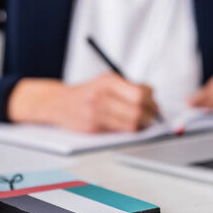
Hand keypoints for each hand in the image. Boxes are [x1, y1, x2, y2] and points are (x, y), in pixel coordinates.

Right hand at [7, 73, 158, 132]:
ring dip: (142, 125)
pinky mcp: (92, 128)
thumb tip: (152, 96)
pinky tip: (130, 127)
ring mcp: (95, 113)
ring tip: (143, 122)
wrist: (58, 103)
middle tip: (153, 117)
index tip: (154, 104)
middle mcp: (101, 95)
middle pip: (137, 109)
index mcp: (107, 81)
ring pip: (131, 123)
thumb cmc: (87, 92)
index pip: (140, 93)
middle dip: (150, 115)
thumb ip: (127, 86)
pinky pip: (119, 131)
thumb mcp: (105, 81)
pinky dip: (129, 130)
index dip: (152, 101)